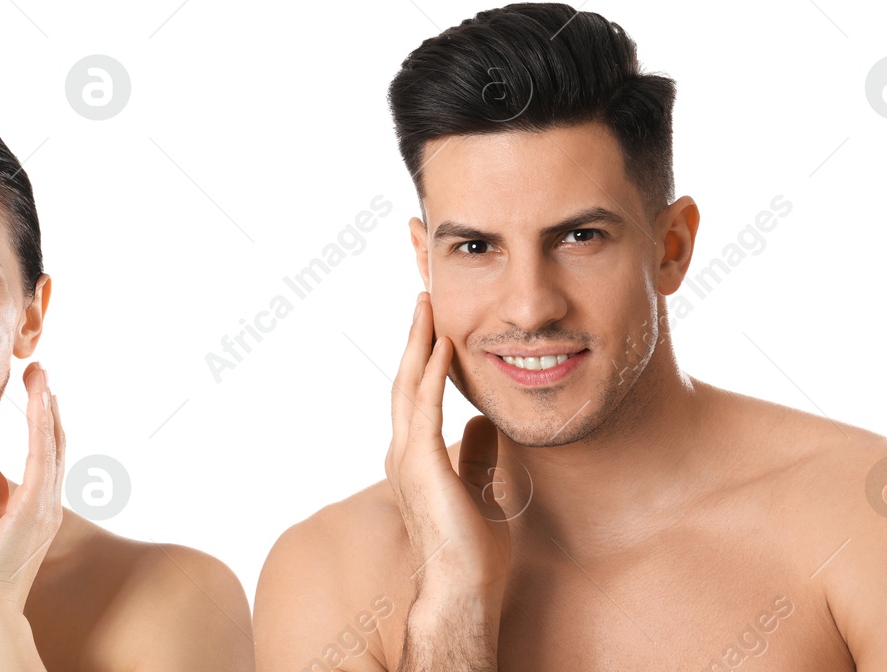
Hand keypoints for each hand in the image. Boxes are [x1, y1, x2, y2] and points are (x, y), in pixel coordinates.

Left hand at [0, 362, 65, 618]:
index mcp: (38, 505)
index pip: (45, 453)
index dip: (43, 420)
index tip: (36, 390)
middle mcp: (49, 501)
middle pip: (54, 441)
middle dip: (48, 403)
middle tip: (40, 370)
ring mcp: (45, 502)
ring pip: (51, 441)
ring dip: (46, 404)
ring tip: (39, 374)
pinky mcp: (34, 505)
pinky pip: (41, 454)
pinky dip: (41, 424)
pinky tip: (38, 400)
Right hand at [385, 293, 511, 606]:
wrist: (463, 588)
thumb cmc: (472, 550)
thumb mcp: (482, 487)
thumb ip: (478, 454)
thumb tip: (484, 422)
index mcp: (416, 458)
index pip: (416, 395)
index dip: (423, 357)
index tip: (435, 324)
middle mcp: (403, 452)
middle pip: (404, 381)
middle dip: (413, 337)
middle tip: (423, 298)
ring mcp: (406, 458)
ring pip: (408, 386)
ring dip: (418, 344)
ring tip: (426, 307)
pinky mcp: (420, 465)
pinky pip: (425, 409)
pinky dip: (432, 375)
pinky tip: (442, 348)